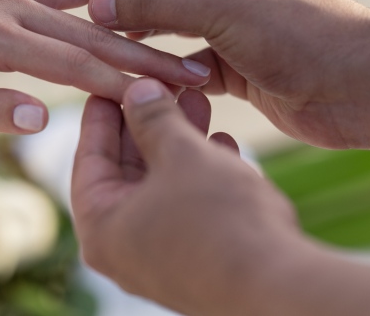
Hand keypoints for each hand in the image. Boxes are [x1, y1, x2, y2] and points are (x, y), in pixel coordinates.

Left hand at [0, 0, 210, 133]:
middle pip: (93, 33)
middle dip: (147, 56)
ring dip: (132, 18)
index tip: (167, 96)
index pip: (74, 64)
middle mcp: (10, 6)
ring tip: (175, 29)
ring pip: (85, 2)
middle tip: (196, 71)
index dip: (122, 82)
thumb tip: (42, 118)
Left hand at [71, 78, 369, 315]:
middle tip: (160, 85)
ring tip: (198, 102)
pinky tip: (223, 142)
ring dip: (180, 142)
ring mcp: (161, 258)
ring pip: (162, 184)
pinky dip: (201, 172)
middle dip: (148, 123)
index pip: (89, 159)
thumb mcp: (180, 154)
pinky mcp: (197, 260)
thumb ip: (154, 118)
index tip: (108, 82)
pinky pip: (188, 205)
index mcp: (101, 228)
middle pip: (126, 171)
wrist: (280, 288)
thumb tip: (137, 89)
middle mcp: (125, 248)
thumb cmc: (220, 219)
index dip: (101, 114)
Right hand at [79, 0, 369, 148]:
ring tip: (109, 32)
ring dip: (144, 20)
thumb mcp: (214, 4)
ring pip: (177, 10)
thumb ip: (151, 0)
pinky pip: (188, 54)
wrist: (351, 92)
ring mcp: (238, 16)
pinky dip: (165, 62)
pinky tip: (141, 71)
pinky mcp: (235, 59)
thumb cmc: (295, 30)